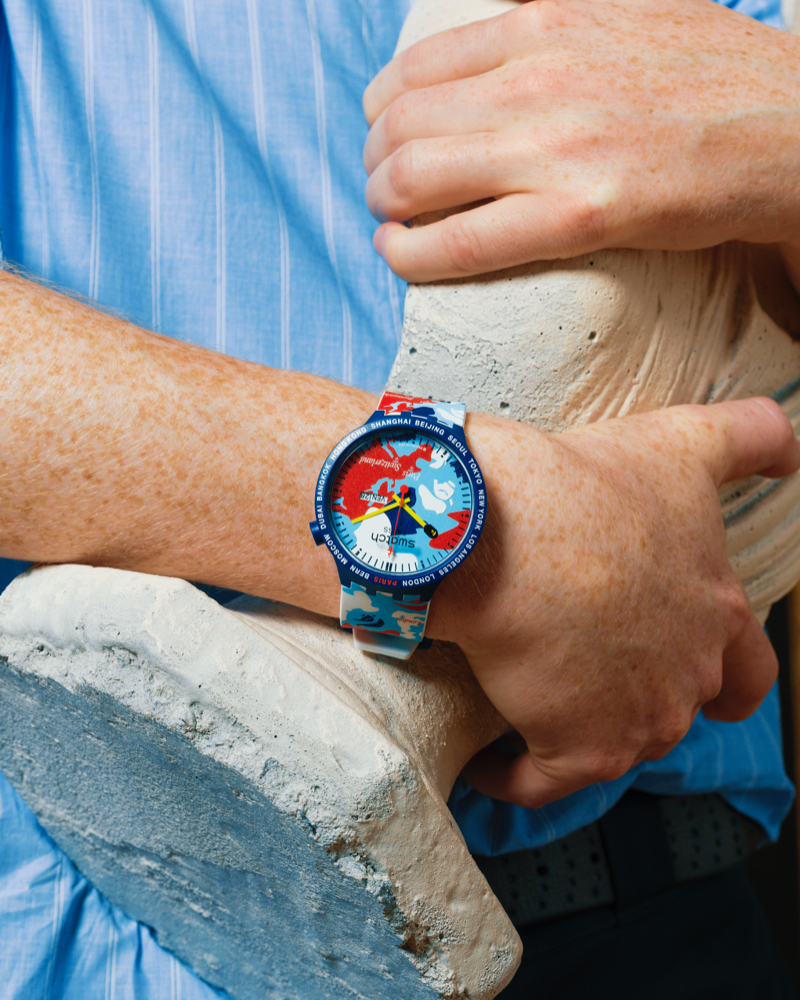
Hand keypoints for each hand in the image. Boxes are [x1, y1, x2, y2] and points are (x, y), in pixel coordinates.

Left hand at [363, 0, 799, 282]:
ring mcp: (555, 147)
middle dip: (372, 169)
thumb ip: (545, 14)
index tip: (382, 143)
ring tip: (390, 228)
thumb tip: (494, 10)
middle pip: (397, 128)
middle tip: (381, 195)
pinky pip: (462, 241)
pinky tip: (402, 257)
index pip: (411, 72)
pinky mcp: (579, 214)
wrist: (786, 131)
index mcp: (540, 23)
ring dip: (383, 211)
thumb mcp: (620, 10)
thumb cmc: (704, 77)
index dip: (377, 118)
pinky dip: (411, 254)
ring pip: (413, 180)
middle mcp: (536, 78)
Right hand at [427, 397, 799, 806]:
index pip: (747, 674)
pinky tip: (488, 756)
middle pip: (673, 711)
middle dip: (638, 698)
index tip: (681, 670)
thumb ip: (751, 439)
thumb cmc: (587, 485)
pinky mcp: (580, 751)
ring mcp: (641, 722)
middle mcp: (691, 679)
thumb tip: (794, 453)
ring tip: (527, 697)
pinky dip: (511, 774)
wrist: (506, 531)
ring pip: (612, 745)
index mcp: (717, 616)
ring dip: (576, 729)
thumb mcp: (682, 443)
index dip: (720, 676)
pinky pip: (539, 782)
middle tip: (582, 671)